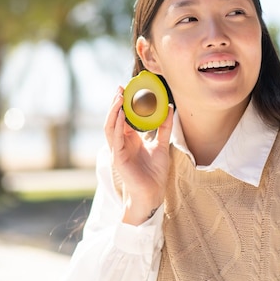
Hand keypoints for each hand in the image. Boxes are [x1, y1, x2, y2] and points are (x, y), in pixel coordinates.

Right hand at [104, 86, 173, 224]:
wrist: (153, 193)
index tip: (128, 88)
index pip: (123, 117)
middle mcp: (121, 143)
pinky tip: (121, 114)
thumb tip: (169, 108)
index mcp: (129, 139)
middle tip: (120, 88)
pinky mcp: (118, 158)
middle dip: (115, 103)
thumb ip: (164, 127)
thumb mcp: (162, 145)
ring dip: (113, 111)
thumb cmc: (155, 172)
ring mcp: (117, 150)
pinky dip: (117, 125)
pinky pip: (115, 138)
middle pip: (114, 119)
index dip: (124, 103)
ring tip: (118, 96)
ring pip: (110, 126)